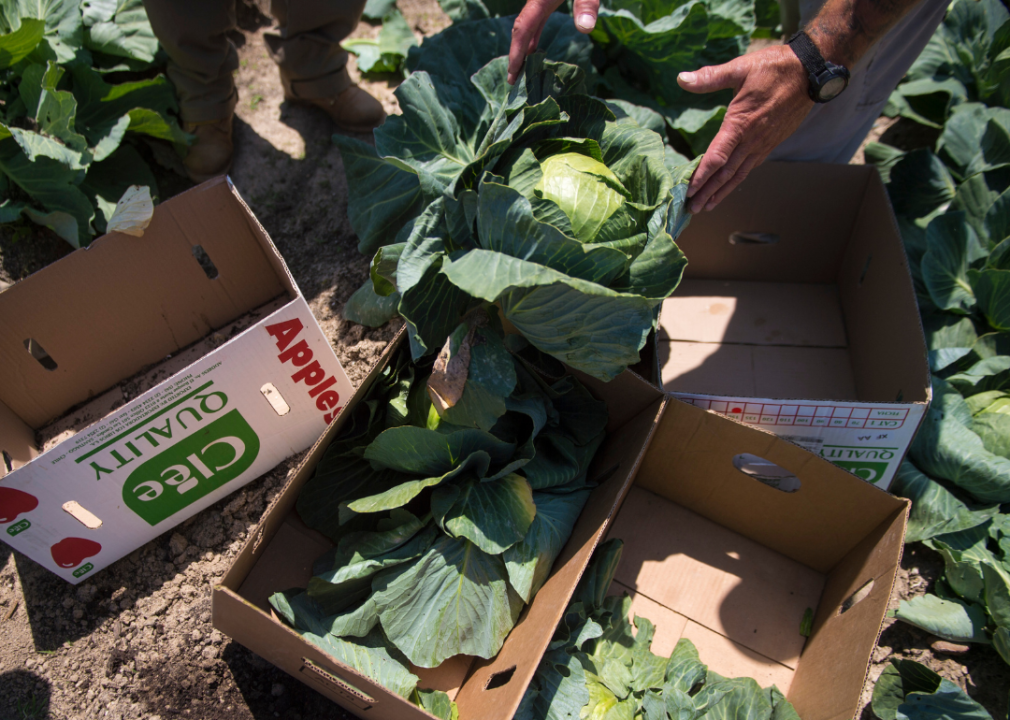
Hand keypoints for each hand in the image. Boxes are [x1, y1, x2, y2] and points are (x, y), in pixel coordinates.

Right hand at [508, 0, 599, 84]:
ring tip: (522, 70)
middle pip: (521, 29)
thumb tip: (585, 30)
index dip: (516, 54)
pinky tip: (535, 49)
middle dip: (516, 55)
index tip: (512, 75)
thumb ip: (587, 4)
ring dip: (524, 47)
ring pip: (528, 25)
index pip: (524, 29)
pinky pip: (536, 20)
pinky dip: (534, 36)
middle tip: (513, 81)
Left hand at [678, 45, 814, 212]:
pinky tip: (728, 187)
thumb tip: (681, 79)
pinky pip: (750, 167)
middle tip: (691, 209)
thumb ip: (710, 77)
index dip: (701, 176)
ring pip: (738, 174)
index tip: (688, 191)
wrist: (810, 72)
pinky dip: (736, 181)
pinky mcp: (771, 143)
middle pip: (725, 173)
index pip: (717, 157)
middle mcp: (752, 140)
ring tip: (707, 206)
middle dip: (707, 192)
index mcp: (740, 124)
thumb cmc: (774, 68)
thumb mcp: (740, 68)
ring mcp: (763, 144)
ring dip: (721, 192)